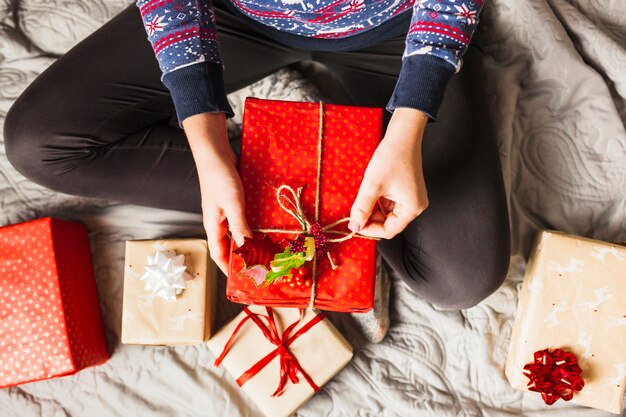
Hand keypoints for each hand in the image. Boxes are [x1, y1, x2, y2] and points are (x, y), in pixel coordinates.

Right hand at [183, 112, 251, 273]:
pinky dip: (254, 227)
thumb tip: (246, 249)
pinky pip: (244, 221)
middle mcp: (219, 223)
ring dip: (251, 243)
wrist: (216, 152)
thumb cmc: (219, 177)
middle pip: (230, 247)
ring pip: (239, 234)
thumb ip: (239, 226)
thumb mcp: (232, 203)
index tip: (243, 281)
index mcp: (213, 226)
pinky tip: (266, 229)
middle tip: (261, 268)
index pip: (219, 255)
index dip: (230, 270)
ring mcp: (227, 213)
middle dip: (243, 259)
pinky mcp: (234, 203)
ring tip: (268, 253)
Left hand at [349, 108, 428, 238]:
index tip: (354, 224)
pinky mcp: (406, 192)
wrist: (402, 135)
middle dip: (371, 219)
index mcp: (412, 208)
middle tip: (355, 213)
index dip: (370, 230)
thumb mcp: (372, 185)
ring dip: (373, 210)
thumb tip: (354, 226)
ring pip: (387, 214)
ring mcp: (411, 199)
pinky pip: (389, 204)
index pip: (389, 230)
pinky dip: (378, 202)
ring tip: (363, 199)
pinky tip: (370, 193)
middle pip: (389, 223)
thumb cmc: (391, 158)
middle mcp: (415, 206)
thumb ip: (362, 208)